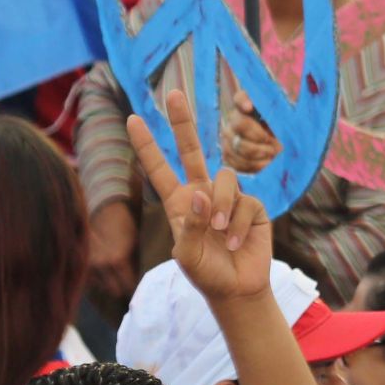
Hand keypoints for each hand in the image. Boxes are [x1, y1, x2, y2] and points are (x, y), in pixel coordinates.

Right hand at [87, 200, 141, 306]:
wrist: (102, 208)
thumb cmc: (123, 223)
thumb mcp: (133, 242)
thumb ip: (132, 261)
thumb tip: (135, 278)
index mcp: (118, 259)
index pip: (127, 284)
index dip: (132, 287)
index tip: (134, 287)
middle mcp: (102, 265)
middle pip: (113, 290)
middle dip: (120, 288)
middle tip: (124, 286)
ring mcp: (89, 264)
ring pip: (100, 287)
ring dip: (107, 285)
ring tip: (112, 281)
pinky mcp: (81, 261)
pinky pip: (89, 279)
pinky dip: (96, 280)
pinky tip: (102, 276)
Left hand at [127, 89, 271, 304]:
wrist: (236, 291)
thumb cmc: (206, 274)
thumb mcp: (187, 256)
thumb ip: (189, 226)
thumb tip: (199, 193)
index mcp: (179, 203)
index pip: (159, 170)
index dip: (147, 145)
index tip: (132, 119)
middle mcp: (202, 194)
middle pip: (191, 150)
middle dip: (182, 122)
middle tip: (174, 94)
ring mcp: (228, 198)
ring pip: (223, 179)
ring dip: (220, 206)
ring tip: (219, 232)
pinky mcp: (252, 207)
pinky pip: (245, 202)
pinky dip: (238, 224)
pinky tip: (235, 243)